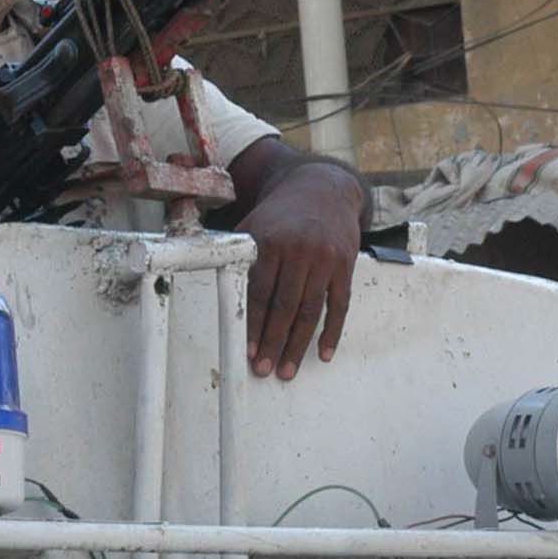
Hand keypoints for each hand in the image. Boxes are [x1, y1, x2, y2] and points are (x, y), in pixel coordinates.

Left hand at [231, 150, 364, 379]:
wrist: (322, 189)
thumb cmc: (281, 215)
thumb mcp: (254, 226)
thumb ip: (238, 256)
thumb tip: (212, 286)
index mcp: (272, 241)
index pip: (260, 292)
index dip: (254, 324)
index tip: (248, 350)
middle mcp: (300, 250)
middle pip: (285, 306)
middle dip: (274, 342)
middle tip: (265, 369)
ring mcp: (325, 259)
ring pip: (311, 310)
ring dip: (299, 344)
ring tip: (288, 369)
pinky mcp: (345, 266)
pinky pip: (339, 305)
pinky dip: (332, 332)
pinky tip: (323, 353)